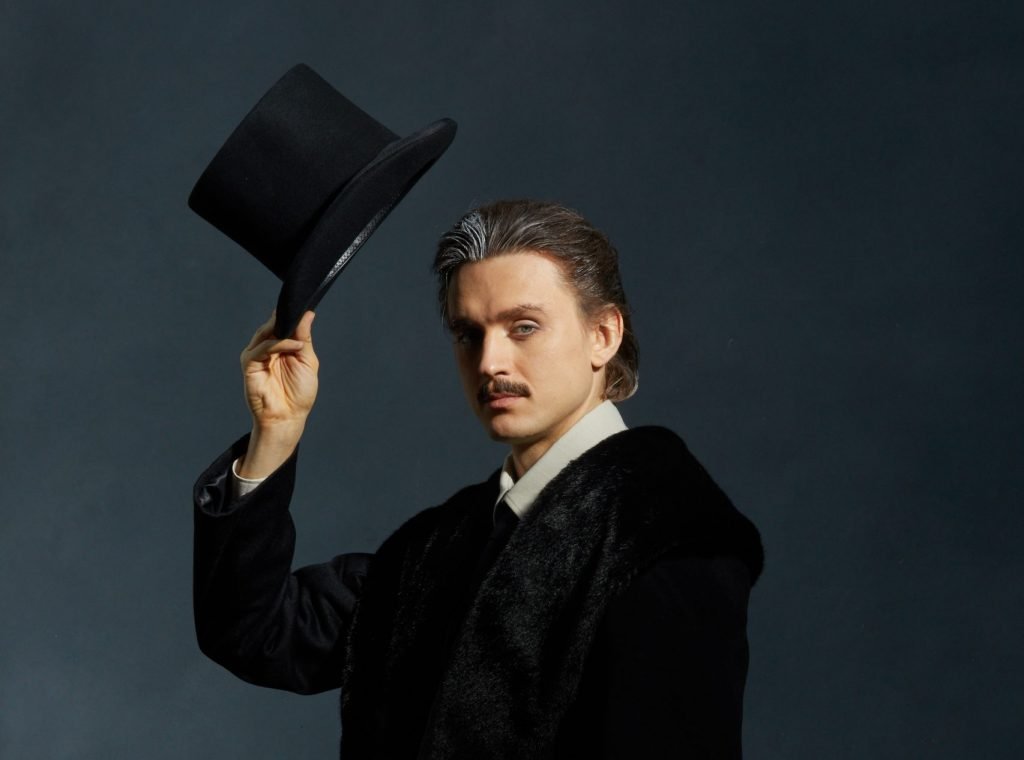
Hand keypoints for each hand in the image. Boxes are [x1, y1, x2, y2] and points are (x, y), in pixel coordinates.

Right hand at [237, 310, 318, 477]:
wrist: (287, 417)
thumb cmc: (298, 393)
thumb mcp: (307, 360)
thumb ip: (304, 337)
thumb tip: (308, 313)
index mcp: (282, 346)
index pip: (284, 323)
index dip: (293, 314)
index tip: (305, 303)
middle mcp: (268, 348)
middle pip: (273, 324)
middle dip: (287, 318)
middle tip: (300, 310)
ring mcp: (257, 355)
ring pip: (266, 333)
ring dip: (284, 330)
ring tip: (300, 335)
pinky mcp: (249, 364)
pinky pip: (261, 348)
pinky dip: (278, 344)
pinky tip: (294, 346)